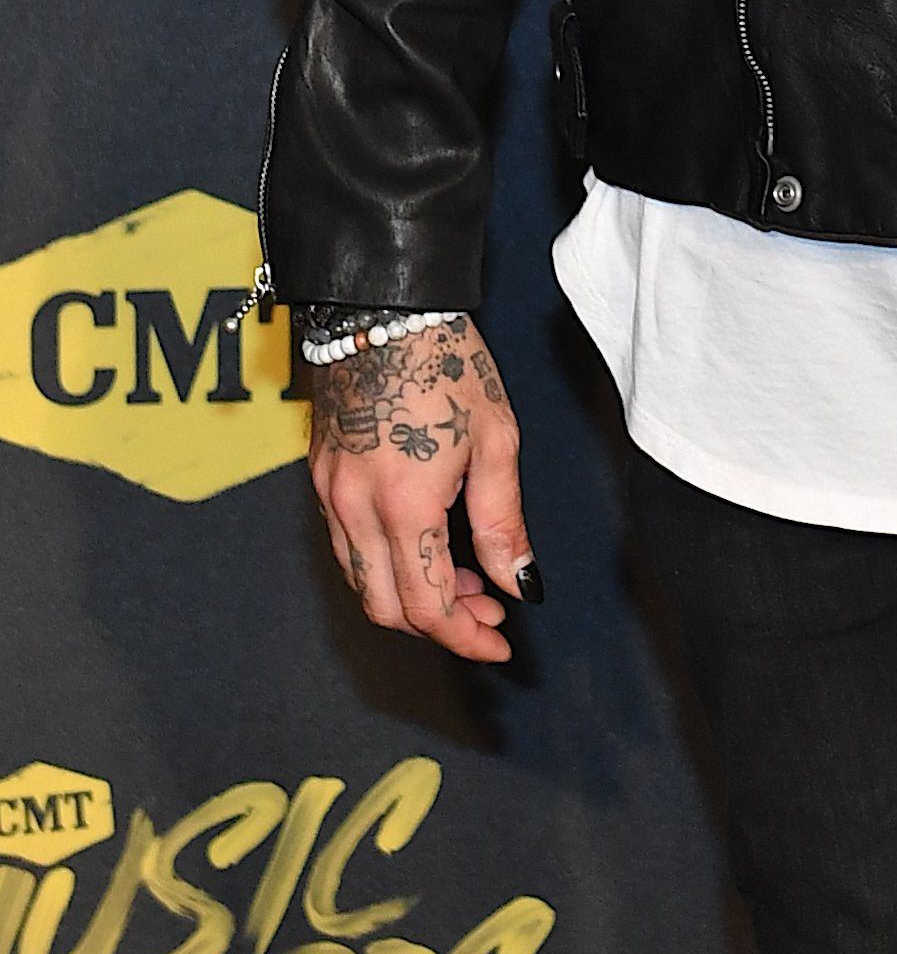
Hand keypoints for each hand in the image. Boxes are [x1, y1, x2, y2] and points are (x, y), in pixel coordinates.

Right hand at [308, 318, 538, 665]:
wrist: (381, 309)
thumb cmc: (446, 362)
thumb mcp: (495, 440)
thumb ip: (503, 521)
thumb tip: (521, 583)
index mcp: (404, 504)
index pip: (428, 605)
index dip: (466, 636)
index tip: (500, 643)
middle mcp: (354, 509)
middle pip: (386, 608)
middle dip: (441, 624)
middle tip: (489, 611)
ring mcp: (329, 495)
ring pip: (361, 583)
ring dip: (411, 597)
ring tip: (467, 578)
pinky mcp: (319, 479)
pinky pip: (346, 548)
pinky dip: (385, 565)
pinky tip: (426, 545)